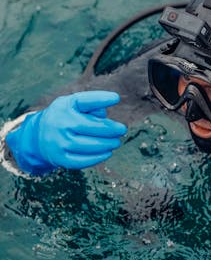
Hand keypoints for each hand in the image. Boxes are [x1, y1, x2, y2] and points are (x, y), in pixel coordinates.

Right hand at [6, 91, 126, 174]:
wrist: (38, 135)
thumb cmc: (65, 116)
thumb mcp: (74, 103)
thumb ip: (92, 104)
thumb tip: (105, 117)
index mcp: (64, 106)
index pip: (85, 101)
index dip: (102, 99)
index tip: (116, 98)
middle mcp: (60, 124)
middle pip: (92, 127)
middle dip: (111, 129)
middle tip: (122, 130)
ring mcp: (59, 143)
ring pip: (89, 146)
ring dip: (108, 144)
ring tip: (117, 142)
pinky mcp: (60, 158)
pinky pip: (82, 161)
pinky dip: (98, 157)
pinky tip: (108, 153)